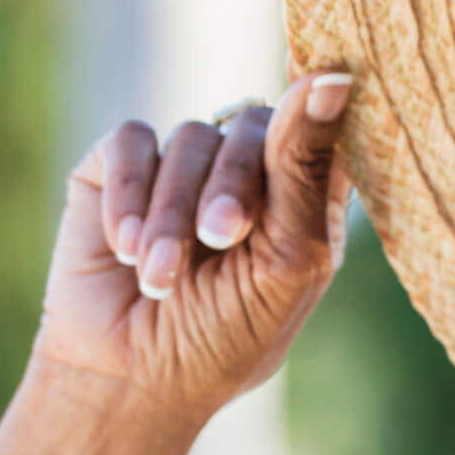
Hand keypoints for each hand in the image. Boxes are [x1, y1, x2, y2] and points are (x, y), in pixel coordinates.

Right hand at [36, 69, 355, 421]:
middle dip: (234, 187)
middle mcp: (250, 169)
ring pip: (191, 137)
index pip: (326, 127)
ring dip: (173, 211)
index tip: (322, 95)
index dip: (320, 115)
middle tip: (220, 238)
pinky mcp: (120, 167)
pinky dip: (128, 193)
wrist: (132, 378)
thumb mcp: (288, 257)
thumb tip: (334, 75)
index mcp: (307, 193)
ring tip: (160, 276)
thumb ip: (307, 166)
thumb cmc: (228, 333)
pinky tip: (125, 247)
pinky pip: (131, 142)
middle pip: (257, 126)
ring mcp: (185, 165)